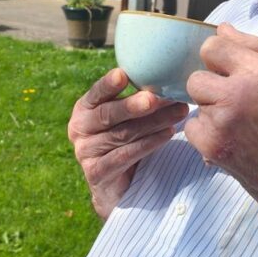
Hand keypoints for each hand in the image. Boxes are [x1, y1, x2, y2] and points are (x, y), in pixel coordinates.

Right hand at [68, 68, 187, 219]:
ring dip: (153, 123)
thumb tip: (170, 76)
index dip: (108, 85)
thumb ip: (137, 97)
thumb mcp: (125, 116)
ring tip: (178, 112)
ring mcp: (85, 152)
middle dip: (134, 106)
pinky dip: (149, 144)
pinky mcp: (97, 173)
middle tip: (155, 98)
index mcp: (84, 109)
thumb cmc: (125, 137)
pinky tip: (168, 133)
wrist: (116, 182)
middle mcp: (79, 129)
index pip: (96, 94)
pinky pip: (125, 156)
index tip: (122, 75)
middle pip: (108, 115)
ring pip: (122, 134)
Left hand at [185, 24, 257, 217]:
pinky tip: (229, 139)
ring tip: (234, 122)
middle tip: (232, 103)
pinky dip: (206, 135)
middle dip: (210, 89)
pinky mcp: (211, 144)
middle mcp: (239, 92)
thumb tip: (223, 29)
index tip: (227, 74)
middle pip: (196, 77)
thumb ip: (254, 47)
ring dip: (208, 111)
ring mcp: (223, 120)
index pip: (212, 46)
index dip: (217, 61)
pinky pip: (192, 128)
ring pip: (194, 102)